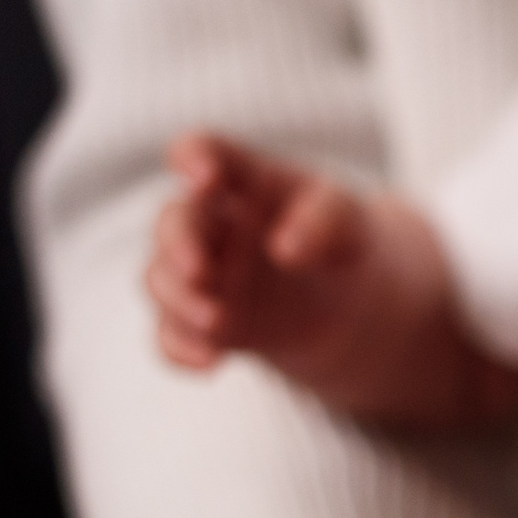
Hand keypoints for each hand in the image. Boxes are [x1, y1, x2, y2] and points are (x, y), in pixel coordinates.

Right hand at [146, 132, 517, 425]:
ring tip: (216, 321)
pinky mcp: (208, 324)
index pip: (206, 153)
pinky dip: (179, 349)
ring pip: (162, 280)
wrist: (356, 303)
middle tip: (200, 270)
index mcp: (244, 181)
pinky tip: (208, 363)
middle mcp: (211, 224)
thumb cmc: (344, 240)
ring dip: (178, 300)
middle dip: (178, 244)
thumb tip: (285, 250)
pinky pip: (173, 335)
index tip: (202, 174)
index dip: (194, 157)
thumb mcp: (350, 221)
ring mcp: (204, 276)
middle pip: (174, 222)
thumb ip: (324, 221)